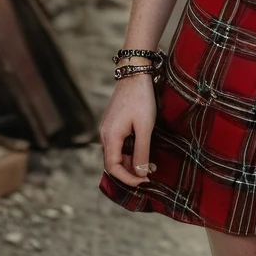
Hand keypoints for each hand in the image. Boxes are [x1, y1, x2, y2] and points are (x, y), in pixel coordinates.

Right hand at [100, 72, 156, 187]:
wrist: (135, 73)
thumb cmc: (141, 99)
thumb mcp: (145, 127)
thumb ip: (142, 151)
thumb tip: (141, 173)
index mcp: (110, 137)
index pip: (113, 168)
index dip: (128, 179)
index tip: (145, 182)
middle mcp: (105, 135)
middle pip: (113, 163)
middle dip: (130, 172)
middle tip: (150, 175)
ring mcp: (108, 129)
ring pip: (116, 154)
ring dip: (131, 162)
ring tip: (150, 164)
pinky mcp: (113, 123)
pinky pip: (118, 144)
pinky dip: (129, 151)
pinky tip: (143, 150)